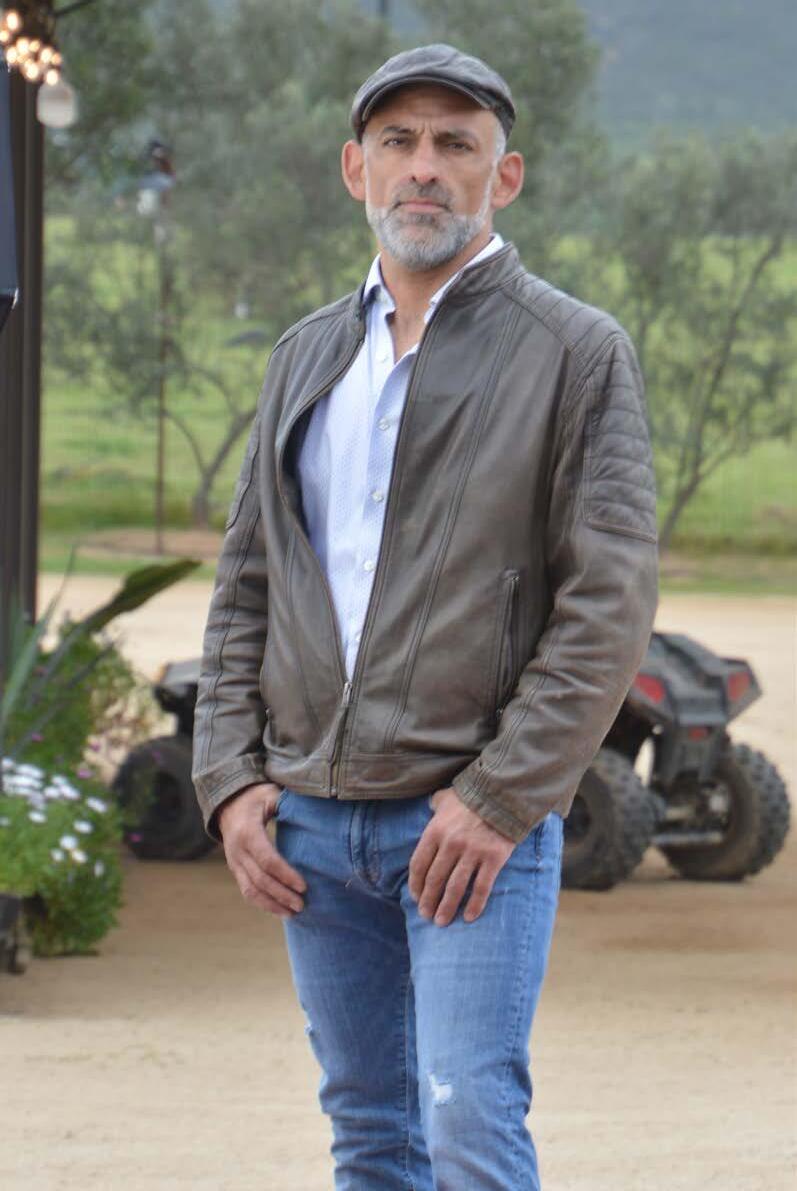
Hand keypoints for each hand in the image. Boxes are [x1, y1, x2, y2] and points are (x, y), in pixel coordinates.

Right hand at [218, 782, 305, 917]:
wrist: (227, 802)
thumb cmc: (255, 797)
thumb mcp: (271, 795)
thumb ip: (288, 805)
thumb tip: (313, 815)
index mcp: (248, 832)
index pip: (267, 860)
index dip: (286, 875)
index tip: (304, 886)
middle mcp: (237, 850)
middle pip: (260, 880)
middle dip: (282, 895)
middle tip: (302, 905)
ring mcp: (234, 862)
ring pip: (251, 890)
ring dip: (272, 904)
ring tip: (293, 913)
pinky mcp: (235, 869)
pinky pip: (246, 890)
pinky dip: (262, 903)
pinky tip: (279, 910)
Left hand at [408, 787, 515, 926]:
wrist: (503, 793)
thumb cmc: (471, 796)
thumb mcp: (446, 797)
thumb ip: (436, 805)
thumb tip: (430, 806)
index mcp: (435, 831)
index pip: (419, 864)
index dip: (415, 885)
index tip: (415, 898)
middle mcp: (451, 844)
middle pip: (435, 880)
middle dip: (428, 901)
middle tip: (426, 915)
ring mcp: (472, 852)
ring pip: (455, 887)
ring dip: (446, 907)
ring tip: (442, 921)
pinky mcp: (493, 859)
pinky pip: (481, 887)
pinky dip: (475, 905)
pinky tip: (468, 917)